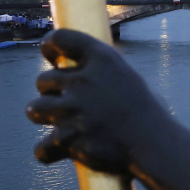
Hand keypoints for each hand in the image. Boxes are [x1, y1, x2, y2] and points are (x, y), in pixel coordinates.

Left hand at [26, 29, 166, 172]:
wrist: (155, 145)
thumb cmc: (149, 114)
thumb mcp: (129, 79)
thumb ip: (104, 73)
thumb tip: (86, 71)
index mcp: (102, 59)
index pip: (60, 38)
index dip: (50, 45)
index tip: (50, 54)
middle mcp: (82, 80)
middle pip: (43, 80)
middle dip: (50, 91)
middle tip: (65, 101)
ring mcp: (71, 109)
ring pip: (34, 109)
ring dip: (43, 115)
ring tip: (60, 123)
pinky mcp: (65, 138)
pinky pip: (41, 147)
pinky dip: (47, 152)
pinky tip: (56, 151)